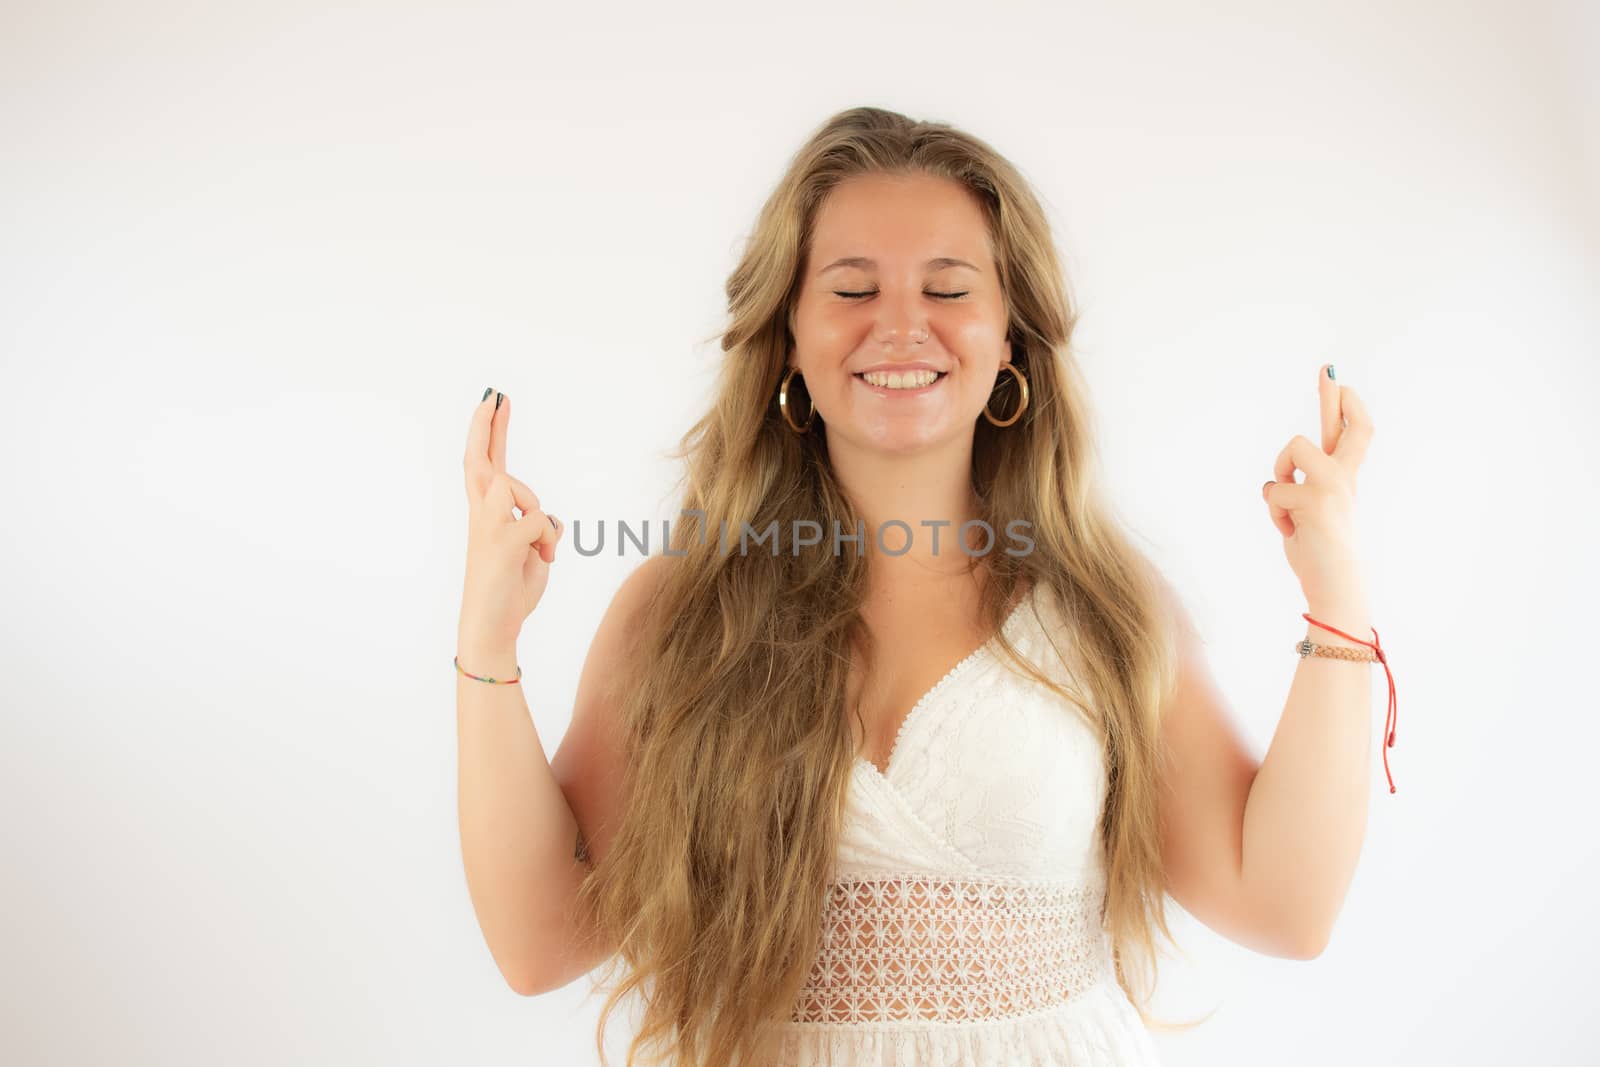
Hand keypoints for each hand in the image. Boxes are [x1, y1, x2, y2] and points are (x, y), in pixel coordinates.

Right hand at [459, 389, 563, 649]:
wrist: (493, 627)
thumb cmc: (512, 590)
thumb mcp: (531, 550)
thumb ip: (534, 526)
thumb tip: (547, 519)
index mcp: (488, 515)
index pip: (488, 465)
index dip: (491, 432)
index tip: (494, 401)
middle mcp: (481, 515)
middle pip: (479, 460)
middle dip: (485, 426)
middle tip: (493, 395)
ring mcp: (487, 527)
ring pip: (515, 487)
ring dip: (534, 509)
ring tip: (539, 546)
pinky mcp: (498, 541)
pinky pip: (538, 519)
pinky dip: (547, 539)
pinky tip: (542, 559)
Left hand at [1260, 364, 1374, 609]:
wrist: (1335, 584)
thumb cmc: (1319, 553)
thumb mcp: (1309, 515)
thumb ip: (1300, 490)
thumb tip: (1276, 483)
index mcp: (1343, 479)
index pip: (1353, 435)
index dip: (1347, 408)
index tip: (1340, 381)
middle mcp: (1344, 477)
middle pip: (1347, 426)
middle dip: (1334, 397)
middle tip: (1328, 368)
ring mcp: (1333, 484)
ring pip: (1293, 447)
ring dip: (1279, 472)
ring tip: (1287, 506)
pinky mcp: (1316, 498)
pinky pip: (1274, 489)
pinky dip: (1274, 511)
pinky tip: (1290, 529)